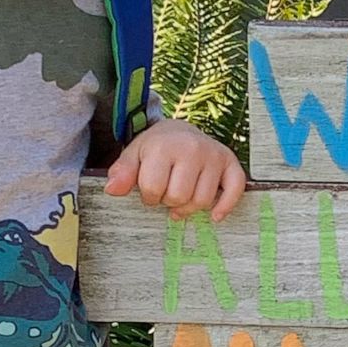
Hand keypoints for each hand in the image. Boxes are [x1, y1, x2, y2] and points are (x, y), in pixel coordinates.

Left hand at [104, 119, 246, 221]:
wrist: (180, 131)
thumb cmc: (155, 148)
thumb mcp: (133, 155)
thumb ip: (121, 172)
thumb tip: (113, 190)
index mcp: (165, 146)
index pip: (153, 189)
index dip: (148, 195)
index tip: (150, 188)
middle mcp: (193, 148)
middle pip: (179, 197)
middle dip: (168, 201)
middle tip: (167, 191)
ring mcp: (214, 155)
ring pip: (202, 201)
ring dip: (189, 206)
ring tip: (182, 196)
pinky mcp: (231, 162)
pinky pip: (234, 190)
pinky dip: (224, 206)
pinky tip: (214, 215)